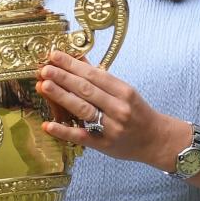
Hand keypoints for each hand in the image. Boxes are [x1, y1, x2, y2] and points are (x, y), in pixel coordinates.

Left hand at [37, 50, 183, 169]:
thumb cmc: (137, 112)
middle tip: (45, 69)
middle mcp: (118, 108)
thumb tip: (77, 59)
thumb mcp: (125, 91)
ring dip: (62, 97)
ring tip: (44, 86)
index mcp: (124, 92)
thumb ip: (101, 78)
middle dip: (63, 78)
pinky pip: (81, 136)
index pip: (94, 75)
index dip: (73, 65)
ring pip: (83, 109)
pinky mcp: (104, 145)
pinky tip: (48, 125)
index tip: (55, 56)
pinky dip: (64, 131)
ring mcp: (111, 127)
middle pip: (86, 90)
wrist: (155, 140)